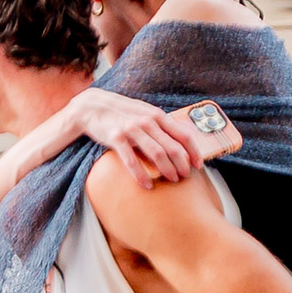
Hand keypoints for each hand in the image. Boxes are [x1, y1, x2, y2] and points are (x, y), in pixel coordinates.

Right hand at [71, 89, 202, 189]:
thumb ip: (161, 124)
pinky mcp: (116, 138)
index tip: (198, 165)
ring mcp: (132, 129)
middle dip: (182, 164)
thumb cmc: (122, 112)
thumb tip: (181, 139)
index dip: (193, 151)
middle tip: (185, 176)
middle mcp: (147, 121)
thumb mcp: (145, 112)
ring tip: (172, 180)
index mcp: (158, 115)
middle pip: (173, 147)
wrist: (93, 107)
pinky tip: (147, 185)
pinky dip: (141, 175)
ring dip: (167, 169)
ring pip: (157, 153)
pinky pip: (132, 161)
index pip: (183, 134)